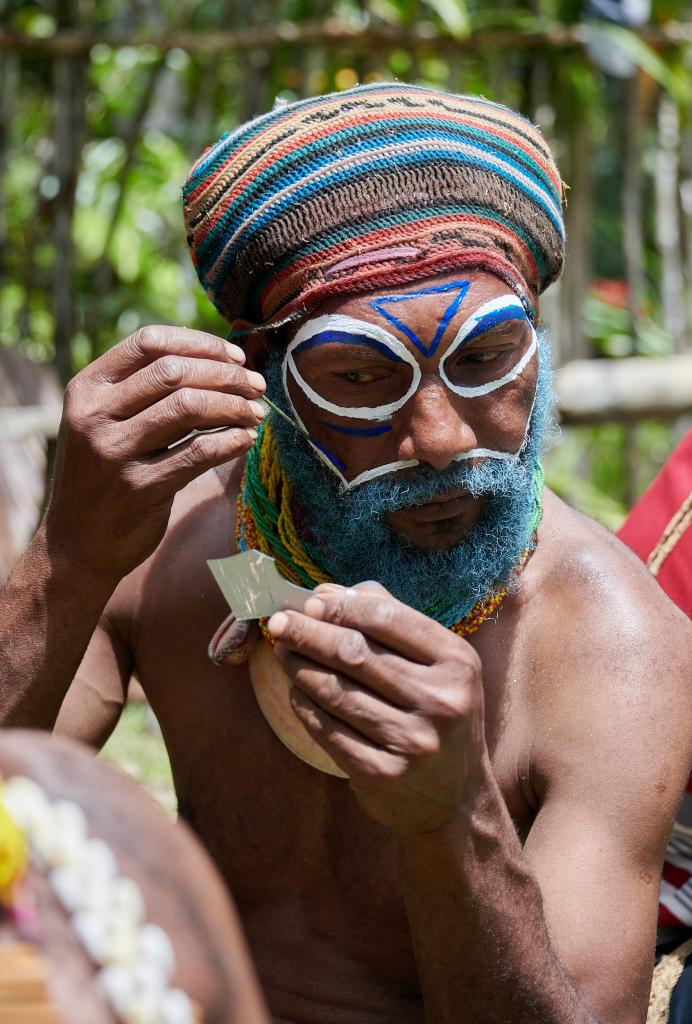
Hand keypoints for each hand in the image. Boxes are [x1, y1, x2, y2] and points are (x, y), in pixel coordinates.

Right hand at [45, 325, 264, 580]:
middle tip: (257, 386)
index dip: (200, 344)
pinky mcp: (140, 489)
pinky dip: (231, 441)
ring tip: (256, 412)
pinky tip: (246, 440)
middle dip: (226, 374)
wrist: (75, 544)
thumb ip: (145, 391)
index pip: (149, 342)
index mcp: (87, 388)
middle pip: (174, 372)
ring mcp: (114, 453)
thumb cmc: (105, 474)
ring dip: (234, 405)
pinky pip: (198, 453)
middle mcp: (94, 415)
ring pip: (188, 407)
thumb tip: (220, 360)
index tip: (235, 356)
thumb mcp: (106, 422)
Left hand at [268, 582, 485, 835]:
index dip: (340, 606)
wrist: (454, 797)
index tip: (310, 601)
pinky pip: (328, 729)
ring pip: (336, 690)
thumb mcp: (435, 663)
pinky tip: (295, 691)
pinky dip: (305, 705)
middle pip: (355, 652)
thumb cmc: (435, 711)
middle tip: (279, 622)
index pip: (387, 618)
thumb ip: (388, 618)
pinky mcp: (383, 773)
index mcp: (457, 661)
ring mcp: (413, 740)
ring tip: (283, 652)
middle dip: (308, 632)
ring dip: (299, 666)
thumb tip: (325, 592)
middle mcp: (441, 700)